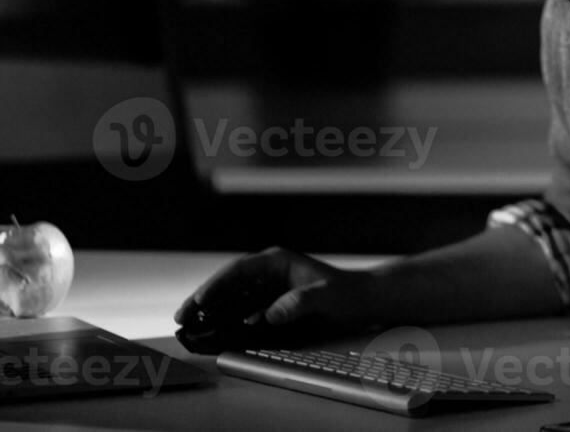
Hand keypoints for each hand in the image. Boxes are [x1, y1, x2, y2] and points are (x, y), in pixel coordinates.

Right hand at [173, 245, 373, 331]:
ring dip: (212, 311)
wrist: (363, 301)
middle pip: (229, 284)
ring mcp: (269, 287)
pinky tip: (216, 333)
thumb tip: (270, 314)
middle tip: (182, 316)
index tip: (199, 300)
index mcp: (277, 261)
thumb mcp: (325, 295)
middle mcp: (269, 272)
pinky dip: (228, 321)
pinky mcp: (272, 303)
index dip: (215, 285)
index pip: (238, 270)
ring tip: (190, 326)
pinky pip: (244, 311)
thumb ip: (299, 302)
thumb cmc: (346, 293)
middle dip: (204, 299)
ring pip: (232, 298)